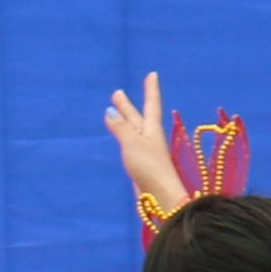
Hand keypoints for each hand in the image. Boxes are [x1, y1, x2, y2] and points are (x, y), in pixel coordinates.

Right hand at [103, 74, 177, 214]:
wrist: (160, 197)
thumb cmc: (149, 167)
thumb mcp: (133, 143)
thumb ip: (121, 128)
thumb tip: (110, 112)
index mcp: (152, 130)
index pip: (151, 105)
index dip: (151, 90)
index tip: (153, 74)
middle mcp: (150, 139)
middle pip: (137, 118)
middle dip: (127, 106)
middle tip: (117, 93)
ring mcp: (145, 152)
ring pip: (132, 131)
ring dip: (123, 120)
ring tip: (113, 112)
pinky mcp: (140, 165)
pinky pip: (129, 144)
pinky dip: (122, 136)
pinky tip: (120, 138)